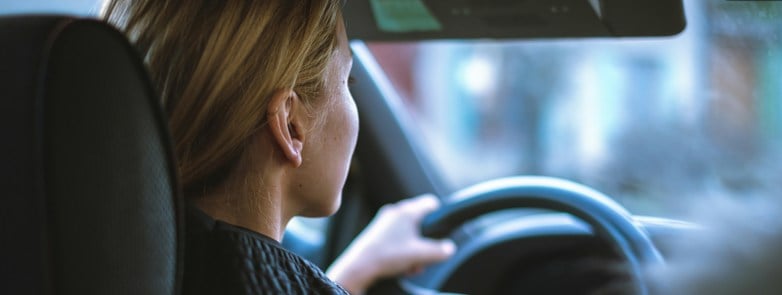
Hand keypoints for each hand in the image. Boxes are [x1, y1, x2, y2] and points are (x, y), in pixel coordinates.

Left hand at [327, 194, 456, 293]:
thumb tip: (449, 248)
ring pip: (408, 232)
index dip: (440, 215)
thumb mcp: (420, 255)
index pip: (430, 203)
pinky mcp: (377, 232)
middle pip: (420, 221)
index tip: (442, 228)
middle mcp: (395, 212)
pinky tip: (402, 266)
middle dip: (425, 240)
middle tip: (425, 255)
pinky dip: (402, 250)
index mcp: (407, 211)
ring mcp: (384, 221)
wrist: (360, 266)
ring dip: (414, 249)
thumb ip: (440, 251)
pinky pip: (396, 238)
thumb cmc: (388, 255)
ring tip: (412, 265)